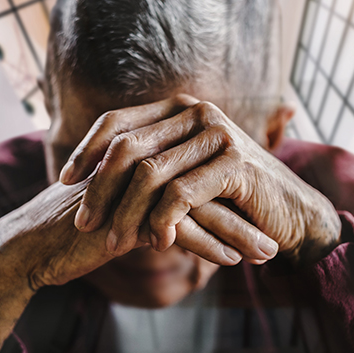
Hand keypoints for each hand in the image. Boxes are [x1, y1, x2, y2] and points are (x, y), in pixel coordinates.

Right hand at [0, 173, 270, 352]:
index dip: (230, 193)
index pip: (197, 171)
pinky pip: (176, 230)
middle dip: (245, 211)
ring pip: (198, 207)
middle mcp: (139, 168)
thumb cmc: (77, 226)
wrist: (32, 245)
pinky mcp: (124, 218)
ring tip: (267, 251)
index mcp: (140, 159)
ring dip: (236, 231)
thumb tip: (185, 208)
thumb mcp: (119, 206)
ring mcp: (132, 191)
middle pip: (205, 184)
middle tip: (277, 230)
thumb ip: (150, 198)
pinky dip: (207, 246)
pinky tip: (231, 260)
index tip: (259, 212)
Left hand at [60, 94, 340, 263]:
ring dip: (126, 213)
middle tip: (83, 222)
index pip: (117, 121)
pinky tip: (156, 243)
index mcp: (179, 110)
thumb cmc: (231, 198)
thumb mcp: (186, 175)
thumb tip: (93, 178)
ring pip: (150, 174)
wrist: (289, 212)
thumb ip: (151, 166)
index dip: (86, 150)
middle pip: (127, 147)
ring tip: (113, 242)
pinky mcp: (235, 162)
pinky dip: (163, 220)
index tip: (64, 181)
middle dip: (98, 189)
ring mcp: (217, 134)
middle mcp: (196, 113)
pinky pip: (182, 194)